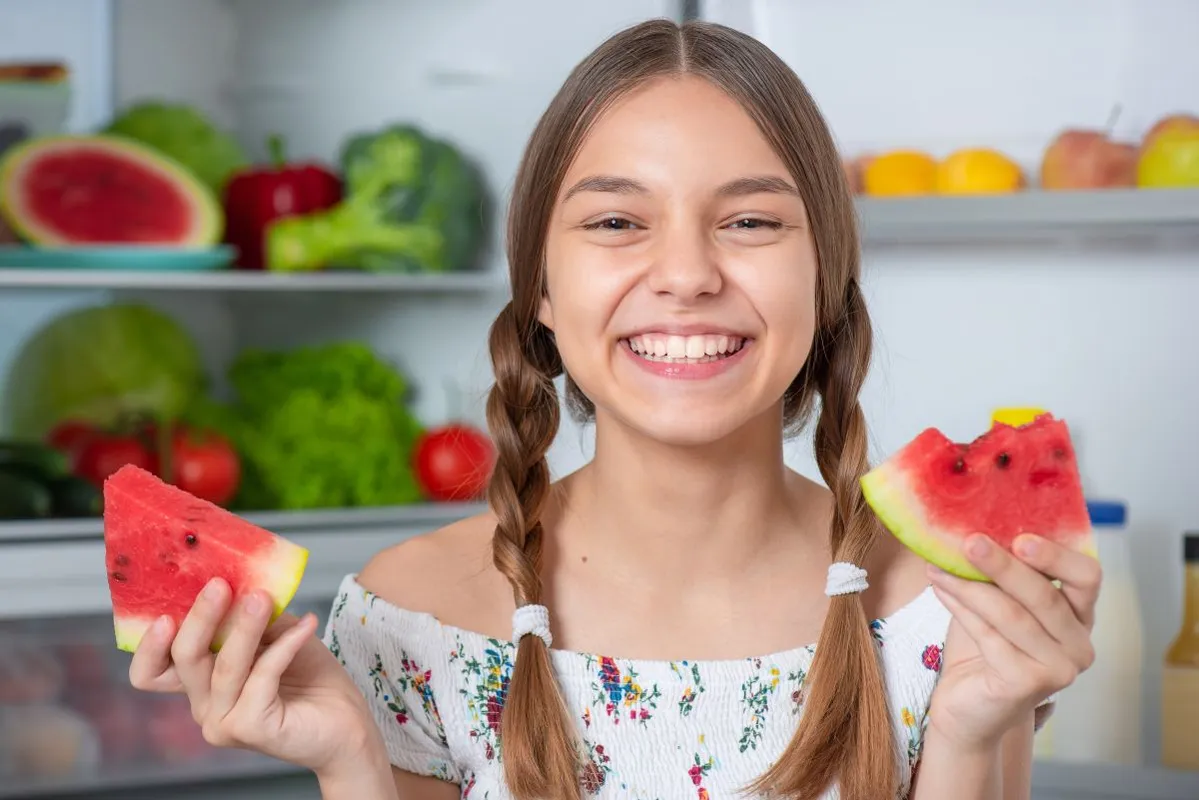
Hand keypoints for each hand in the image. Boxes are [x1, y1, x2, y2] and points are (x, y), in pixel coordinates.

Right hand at [129, 577, 383, 776]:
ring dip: (246, 626)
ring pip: (225, 665)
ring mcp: (224, 722)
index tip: (165, 612)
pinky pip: (262, 675)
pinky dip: (285, 645)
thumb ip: (249, 615)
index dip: (149, 645)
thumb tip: (238, 580)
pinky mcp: (251, 728)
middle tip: (221, 585)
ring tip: (264, 597)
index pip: (152, 672)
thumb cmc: (309, 677)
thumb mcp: (275, 634)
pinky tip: (307, 624)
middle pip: (184, 658)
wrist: (347, 721)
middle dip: (201, 617)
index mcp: (201, 683)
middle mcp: (204, 706)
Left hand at [925, 533, 1101, 751]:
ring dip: (970, 586)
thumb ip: (999, 571)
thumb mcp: (996, 599)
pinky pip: (990, 637)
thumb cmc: (984, 646)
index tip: (1020, 536)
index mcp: (1080, 615)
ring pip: (1012, 615)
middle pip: (1046, 595)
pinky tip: (940, 589)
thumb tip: (969, 523)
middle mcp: (1079, 644)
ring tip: (938, 565)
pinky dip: (961, 609)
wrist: (968, 705)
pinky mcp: (1030, 685)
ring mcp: (1059, 669)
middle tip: (968, 541)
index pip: (1088, 577)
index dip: (1057, 555)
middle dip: (1003, 566)